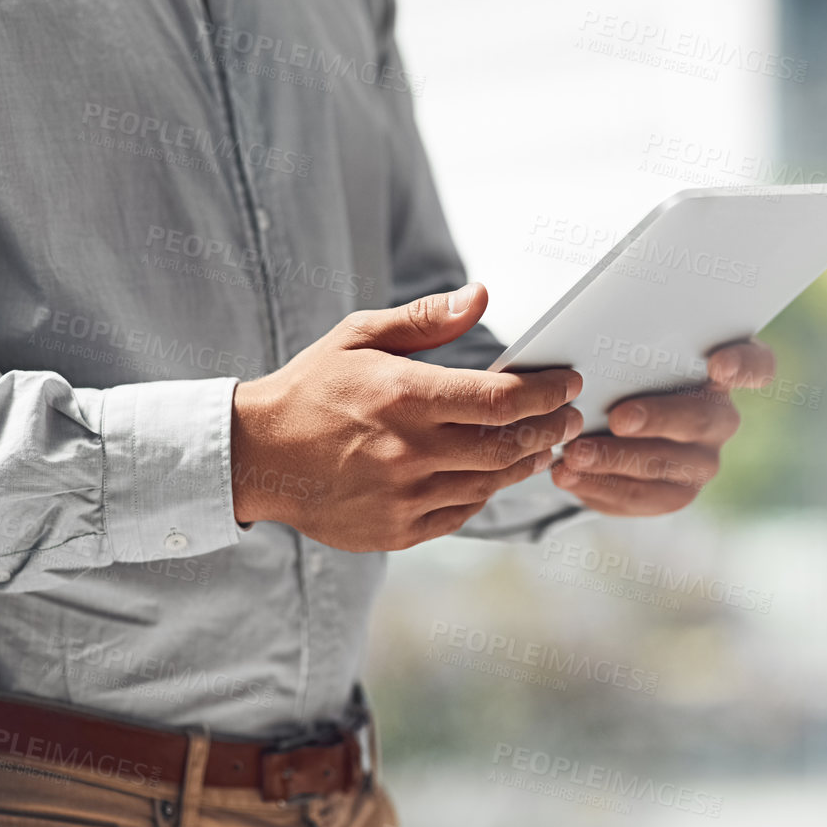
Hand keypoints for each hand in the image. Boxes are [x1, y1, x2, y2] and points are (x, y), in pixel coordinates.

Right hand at [231, 284, 582, 550]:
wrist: (256, 455)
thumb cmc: (312, 388)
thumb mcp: (360, 336)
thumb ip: (426, 320)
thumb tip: (480, 296)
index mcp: (405, 396)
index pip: (502, 399)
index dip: (548, 392)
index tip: (569, 383)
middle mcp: (409, 450)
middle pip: (509, 446)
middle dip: (551, 429)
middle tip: (570, 417)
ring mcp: (404, 495)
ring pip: (491, 483)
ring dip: (524, 463)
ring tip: (540, 445)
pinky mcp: (397, 529)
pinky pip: (462, 512)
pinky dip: (485, 491)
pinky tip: (492, 473)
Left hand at [550, 339, 775, 515]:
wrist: (607, 424)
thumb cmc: (624, 374)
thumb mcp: (629, 354)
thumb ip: (628, 346)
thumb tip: (586, 342)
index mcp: (721, 371)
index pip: (757, 365)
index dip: (744, 365)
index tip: (719, 365)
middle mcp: (720, 418)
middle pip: (702, 420)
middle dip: (658, 419)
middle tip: (618, 418)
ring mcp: (701, 461)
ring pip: (666, 466)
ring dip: (616, 461)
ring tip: (574, 455)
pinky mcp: (675, 493)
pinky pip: (642, 498)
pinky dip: (600, 487)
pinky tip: (568, 476)